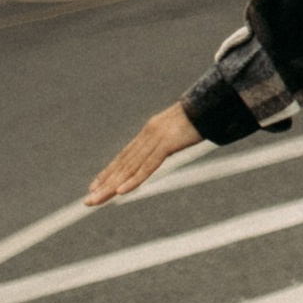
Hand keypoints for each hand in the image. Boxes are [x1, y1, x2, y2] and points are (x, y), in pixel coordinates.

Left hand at [86, 103, 200, 203]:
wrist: (214, 102)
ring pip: (130, 167)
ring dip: (112, 186)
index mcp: (150, 131)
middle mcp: (148, 134)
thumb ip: (173, 139)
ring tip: (97, 200)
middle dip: (104, 183)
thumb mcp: (183, 129)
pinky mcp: (168, 143)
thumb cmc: (202, 115)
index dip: (108, 171)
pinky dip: (134, 179)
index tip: (94, 185)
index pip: (124, 155)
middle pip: (123, 163)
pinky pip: (148, 165)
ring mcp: (156, 138)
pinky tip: (121, 191)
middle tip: (88, 201)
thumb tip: (173, 145)